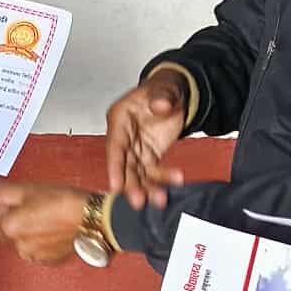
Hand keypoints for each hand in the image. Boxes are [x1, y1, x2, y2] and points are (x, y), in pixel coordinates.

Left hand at [0, 179, 87, 264]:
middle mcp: (19, 246)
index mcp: (10, 228)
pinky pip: (32, 250)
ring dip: (14, 233)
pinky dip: (30, 240)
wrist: (92, 220)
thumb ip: (3, 191)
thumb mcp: (30, 190)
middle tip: (1, 210)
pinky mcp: (49, 259)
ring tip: (23, 217)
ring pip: (16, 244)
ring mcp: (34, 255)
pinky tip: (39, 230)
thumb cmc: (62, 201)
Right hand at [105, 71, 187, 210]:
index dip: (115, 167)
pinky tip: (174, 184)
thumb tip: (160, 105)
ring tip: (159, 200)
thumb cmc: (163, 89)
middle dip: (130, 185)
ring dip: (147, 188)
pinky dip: (162, 181)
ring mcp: (135, 149)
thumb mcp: (164, 88)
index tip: (115, 186)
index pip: (114, 146)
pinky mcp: (148, 157)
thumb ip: (162, 96)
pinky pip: (152, 173)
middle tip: (138, 202)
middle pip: (124, 165)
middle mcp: (124, 137)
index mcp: (120, 118)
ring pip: (137, 174)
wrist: (176, 95)